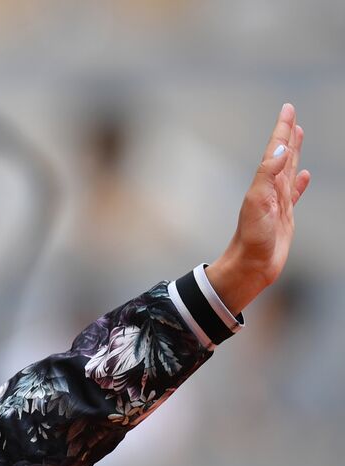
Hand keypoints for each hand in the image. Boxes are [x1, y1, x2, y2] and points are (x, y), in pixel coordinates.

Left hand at [208, 103, 311, 314]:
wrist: (249, 266)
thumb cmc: (251, 238)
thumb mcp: (257, 203)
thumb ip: (268, 175)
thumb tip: (281, 150)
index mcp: (264, 183)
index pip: (276, 150)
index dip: (282, 129)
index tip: (288, 109)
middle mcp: (270, 189)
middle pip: (282, 155)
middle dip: (287, 134)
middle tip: (292, 115)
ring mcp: (278, 202)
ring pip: (288, 170)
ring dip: (294, 152)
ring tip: (298, 135)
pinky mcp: (285, 216)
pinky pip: (295, 193)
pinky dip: (300, 182)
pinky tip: (305, 175)